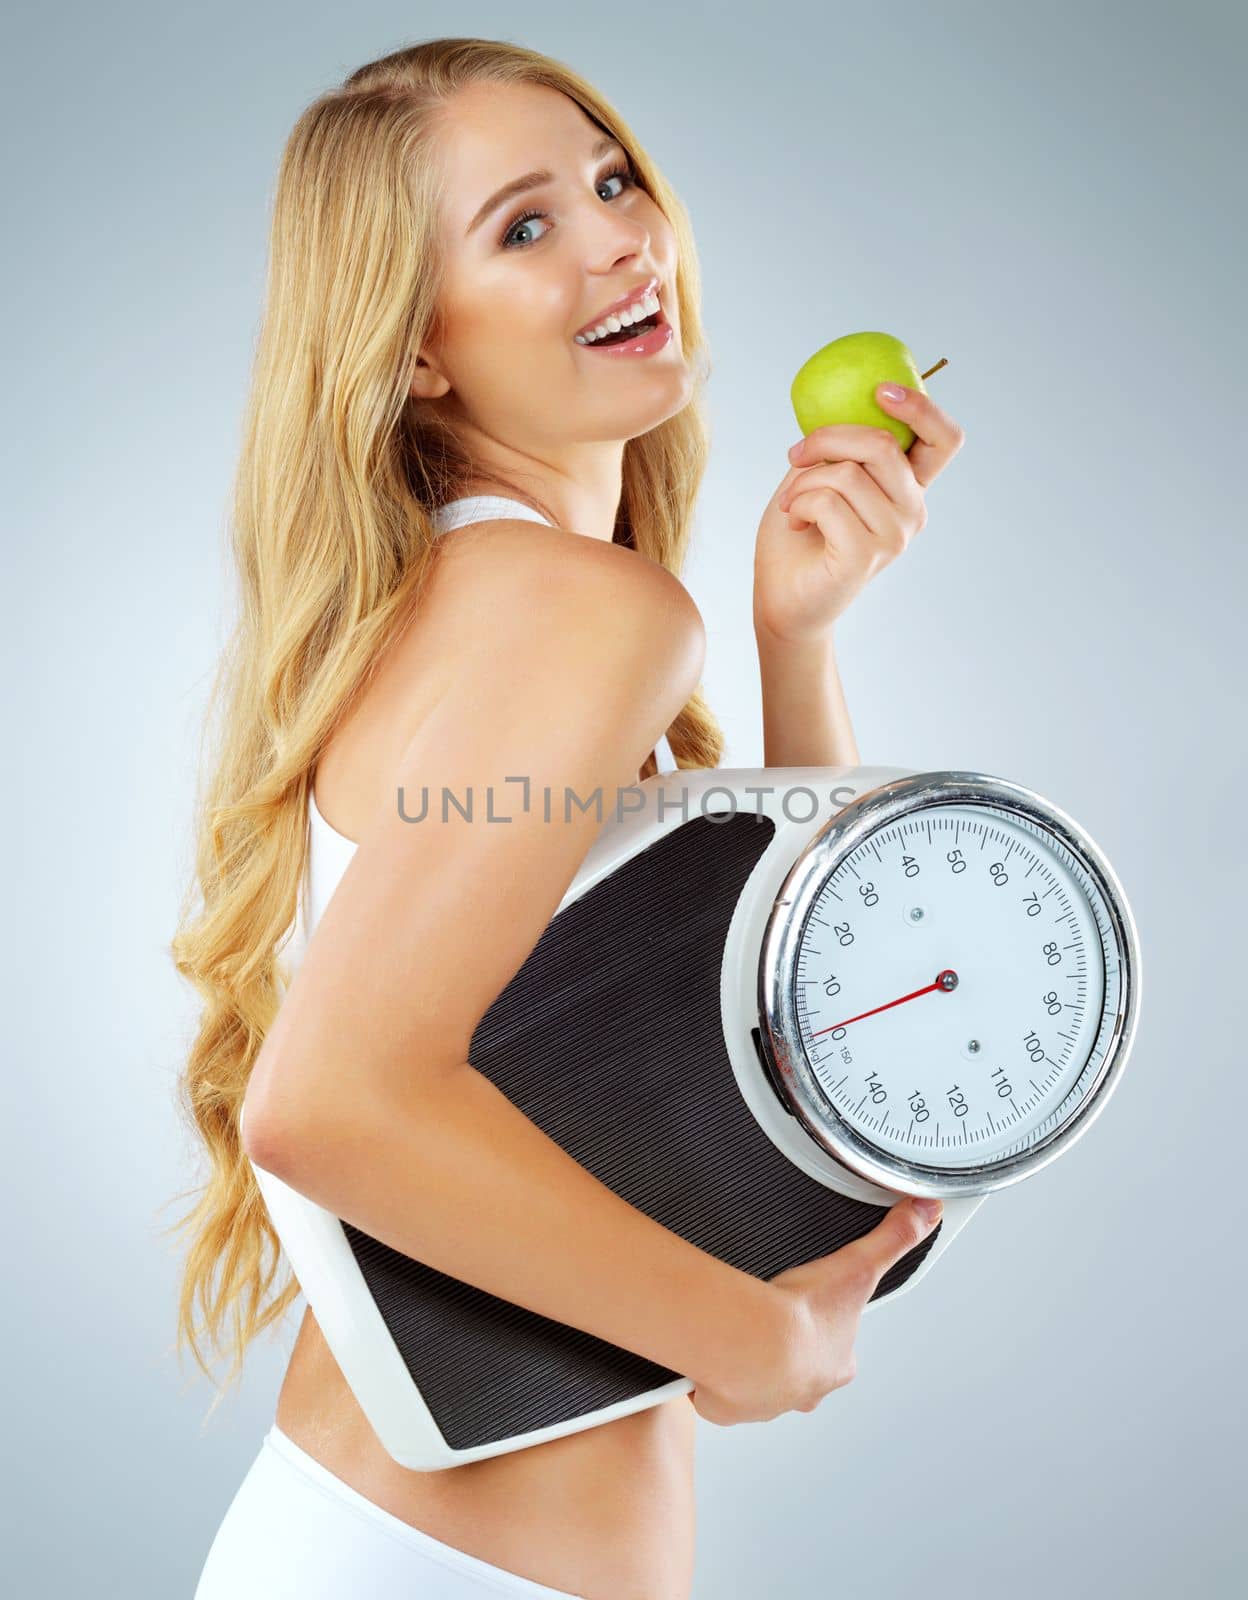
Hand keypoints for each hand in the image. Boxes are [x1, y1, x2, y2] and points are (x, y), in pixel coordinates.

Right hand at [688, 1194, 942, 1425]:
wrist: (750, 1344)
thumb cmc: (802, 1318)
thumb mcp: (858, 1267)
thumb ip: (893, 1238)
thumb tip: (927, 1212)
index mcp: (834, 1364)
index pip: (838, 1346)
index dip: (824, 1326)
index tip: (808, 1308)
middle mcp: (804, 1389)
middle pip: (799, 1366)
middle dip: (786, 1346)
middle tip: (769, 1315)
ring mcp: (765, 1400)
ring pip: (759, 1380)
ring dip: (750, 1361)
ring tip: (738, 1330)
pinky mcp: (727, 1405)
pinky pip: (720, 1390)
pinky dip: (715, 1374)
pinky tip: (712, 1349)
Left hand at [752, 384, 965, 644]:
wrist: (782, 597)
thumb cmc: (800, 533)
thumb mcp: (819, 475)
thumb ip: (839, 445)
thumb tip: (845, 398)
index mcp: (909, 487)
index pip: (944, 440)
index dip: (922, 408)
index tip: (881, 390)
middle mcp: (912, 510)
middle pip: (884, 444)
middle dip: (828, 438)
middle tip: (796, 453)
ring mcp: (894, 536)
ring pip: (848, 474)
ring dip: (803, 482)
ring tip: (791, 505)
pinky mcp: (866, 556)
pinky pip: (828, 502)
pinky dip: (798, 505)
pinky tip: (794, 522)